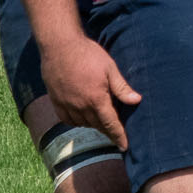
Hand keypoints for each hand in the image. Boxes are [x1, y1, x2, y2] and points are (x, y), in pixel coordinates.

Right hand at [40, 34, 138, 149]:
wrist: (60, 45)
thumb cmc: (87, 54)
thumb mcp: (109, 68)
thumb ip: (121, 87)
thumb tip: (137, 100)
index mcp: (96, 99)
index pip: (110, 124)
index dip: (118, 136)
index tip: (124, 147)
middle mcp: (81, 106)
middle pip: (97, 125)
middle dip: (107, 130)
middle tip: (115, 132)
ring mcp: (66, 105)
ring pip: (82, 123)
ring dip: (92, 124)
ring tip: (99, 120)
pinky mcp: (56, 101)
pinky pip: (67, 119)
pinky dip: (76, 121)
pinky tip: (81, 116)